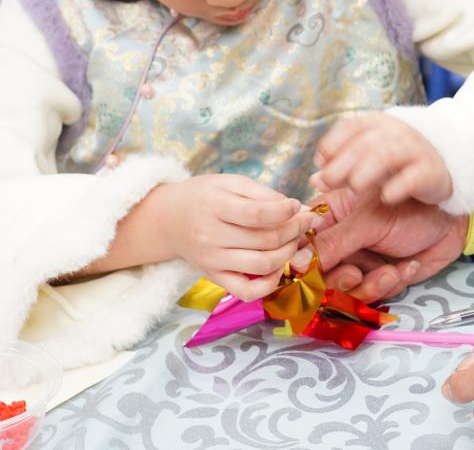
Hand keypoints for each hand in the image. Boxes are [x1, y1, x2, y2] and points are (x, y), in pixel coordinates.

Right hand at [155, 174, 314, 301]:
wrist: (169, 219)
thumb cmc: (205, 196)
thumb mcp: (231, 183)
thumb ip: (264, 195)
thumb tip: (299, 209)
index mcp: (214, 206)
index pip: (257, 214)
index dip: (286, 211)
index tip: (297, 206)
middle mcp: (211, 236)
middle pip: (265, 240)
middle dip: (294, 230)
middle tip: (304, 222)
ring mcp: (212, 261)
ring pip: (262, 265)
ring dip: (288, 253)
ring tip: (294, 240)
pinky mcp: (215, 278)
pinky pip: (247, 291)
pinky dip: (270, 283)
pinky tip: (278, 266)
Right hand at [294, 187, 467, 302]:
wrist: (453, 223)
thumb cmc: (412, 207)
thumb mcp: (370, 222)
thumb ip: (333, 243)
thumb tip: (295, 264)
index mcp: (328, 218)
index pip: (299, 247)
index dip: (300, 268)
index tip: (306, 280)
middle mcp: (338, 243)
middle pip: (317, 278)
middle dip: (338, 282)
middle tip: (357, 273)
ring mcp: (357, 262)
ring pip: (343, 293)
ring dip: (368, 286)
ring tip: (390, 271)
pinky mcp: (376, 279)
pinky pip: (369, 298)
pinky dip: (388, 286)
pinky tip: (406, 267)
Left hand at [312, 114, 452, 205]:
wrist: (445, 166)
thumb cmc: (398, 163)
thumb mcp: (368, 159)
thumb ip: (342, 168)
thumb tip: (316, 179)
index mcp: (377, 124)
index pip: (350, 126)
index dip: (332, 143)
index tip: (321, 162)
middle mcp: (396, 132)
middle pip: (364, 142)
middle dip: (343, 163)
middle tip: (330, 182)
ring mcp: (416, 149)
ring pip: (386, 155)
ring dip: (365, 172)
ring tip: (354, 188)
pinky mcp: (432, 171)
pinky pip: (413, 176)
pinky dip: (397, 186)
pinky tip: (386, 198)